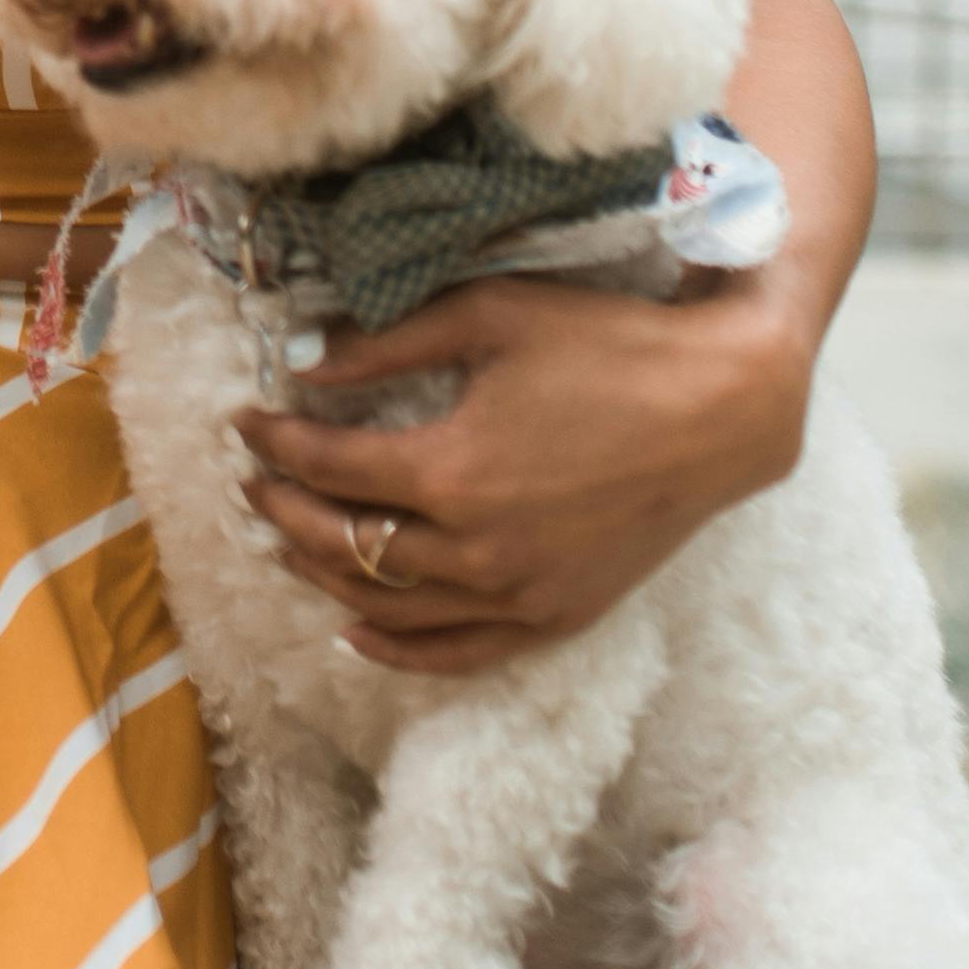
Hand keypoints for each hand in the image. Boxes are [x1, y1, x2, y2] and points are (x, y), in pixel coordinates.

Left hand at [228, 273, 819, 674]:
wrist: (723, 407)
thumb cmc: (608, 345)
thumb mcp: (489, 314)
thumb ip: (387, 342)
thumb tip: (304, 362)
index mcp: (451, 469)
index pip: (327, 467)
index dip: (273, 444)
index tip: (244, 420)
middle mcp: (476, 547)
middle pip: (343, 542)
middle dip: (283, 509)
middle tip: (253, 480)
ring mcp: (517, 592)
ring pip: (388, 605)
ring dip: (324, 575)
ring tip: (284, 541)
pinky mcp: (556, 615)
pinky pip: (458, 653)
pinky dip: (398, 649)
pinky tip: (354, 631)